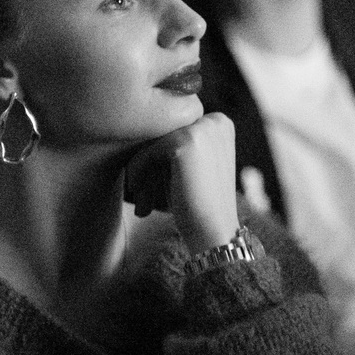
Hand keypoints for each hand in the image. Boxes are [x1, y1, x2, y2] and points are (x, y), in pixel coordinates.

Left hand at [124, 112, 238, 254]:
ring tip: (142, 204)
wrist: (215, 233)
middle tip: (142, 201)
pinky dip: (138, 173)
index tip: (149, 189)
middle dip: (148, 166)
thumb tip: (134, 128)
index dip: (157, 159)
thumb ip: (175, 145)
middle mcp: (216, 120)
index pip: (174, 130)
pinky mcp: (186, 140)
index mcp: (220, 123)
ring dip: (141, 172)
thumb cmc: (198, 205)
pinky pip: (148, 151)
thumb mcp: (193, 167)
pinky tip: (140, 201)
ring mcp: (203, 128)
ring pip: (153, 143)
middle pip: (162, 133)